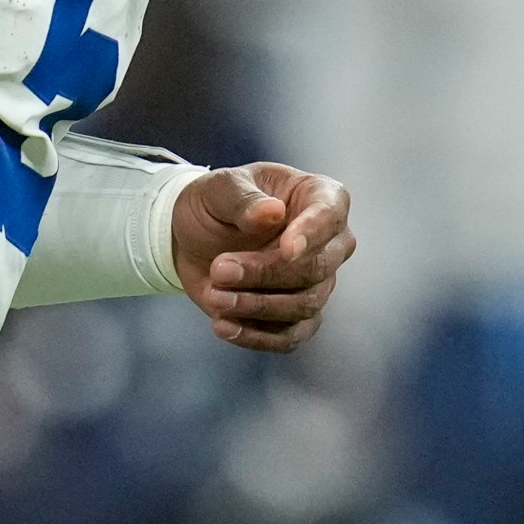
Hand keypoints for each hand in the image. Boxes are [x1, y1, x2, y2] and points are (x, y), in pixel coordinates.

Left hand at [170, 163, 354, 352]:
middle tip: (220, 269)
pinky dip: (258, 336)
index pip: (329, 214)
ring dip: (258, 306)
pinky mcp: (296, 315)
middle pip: (318, 267)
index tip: (286, 248)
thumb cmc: (215, 202)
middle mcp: (328, 241)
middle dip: (267, 273)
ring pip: (306, 305)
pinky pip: (291, 336)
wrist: (194, 237)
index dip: (311, 234)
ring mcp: (317, 281)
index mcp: (318, 196)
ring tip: (215, 297)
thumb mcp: (218, 188)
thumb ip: (243, 199)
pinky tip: (223, 326)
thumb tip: (272, 212)